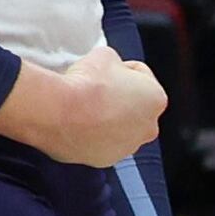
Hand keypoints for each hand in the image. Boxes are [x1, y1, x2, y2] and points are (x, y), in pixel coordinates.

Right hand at [2, 52, 169, 168]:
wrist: (58, 112)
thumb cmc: (86, 85)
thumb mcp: (105, 55)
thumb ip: (115, 62)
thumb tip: (108, 66)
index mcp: (156, 99)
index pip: (142, 77)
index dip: (122, 69)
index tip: (108, 70)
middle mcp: (147, 128)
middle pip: (133, 107)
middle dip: (117, 98)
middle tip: (95, 89)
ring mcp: (126, 147)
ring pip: (117, 128)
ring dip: (104, 119)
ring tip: (83, 107)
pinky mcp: (104, 160)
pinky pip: (99, 144)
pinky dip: (90, 135)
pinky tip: (77, 123)